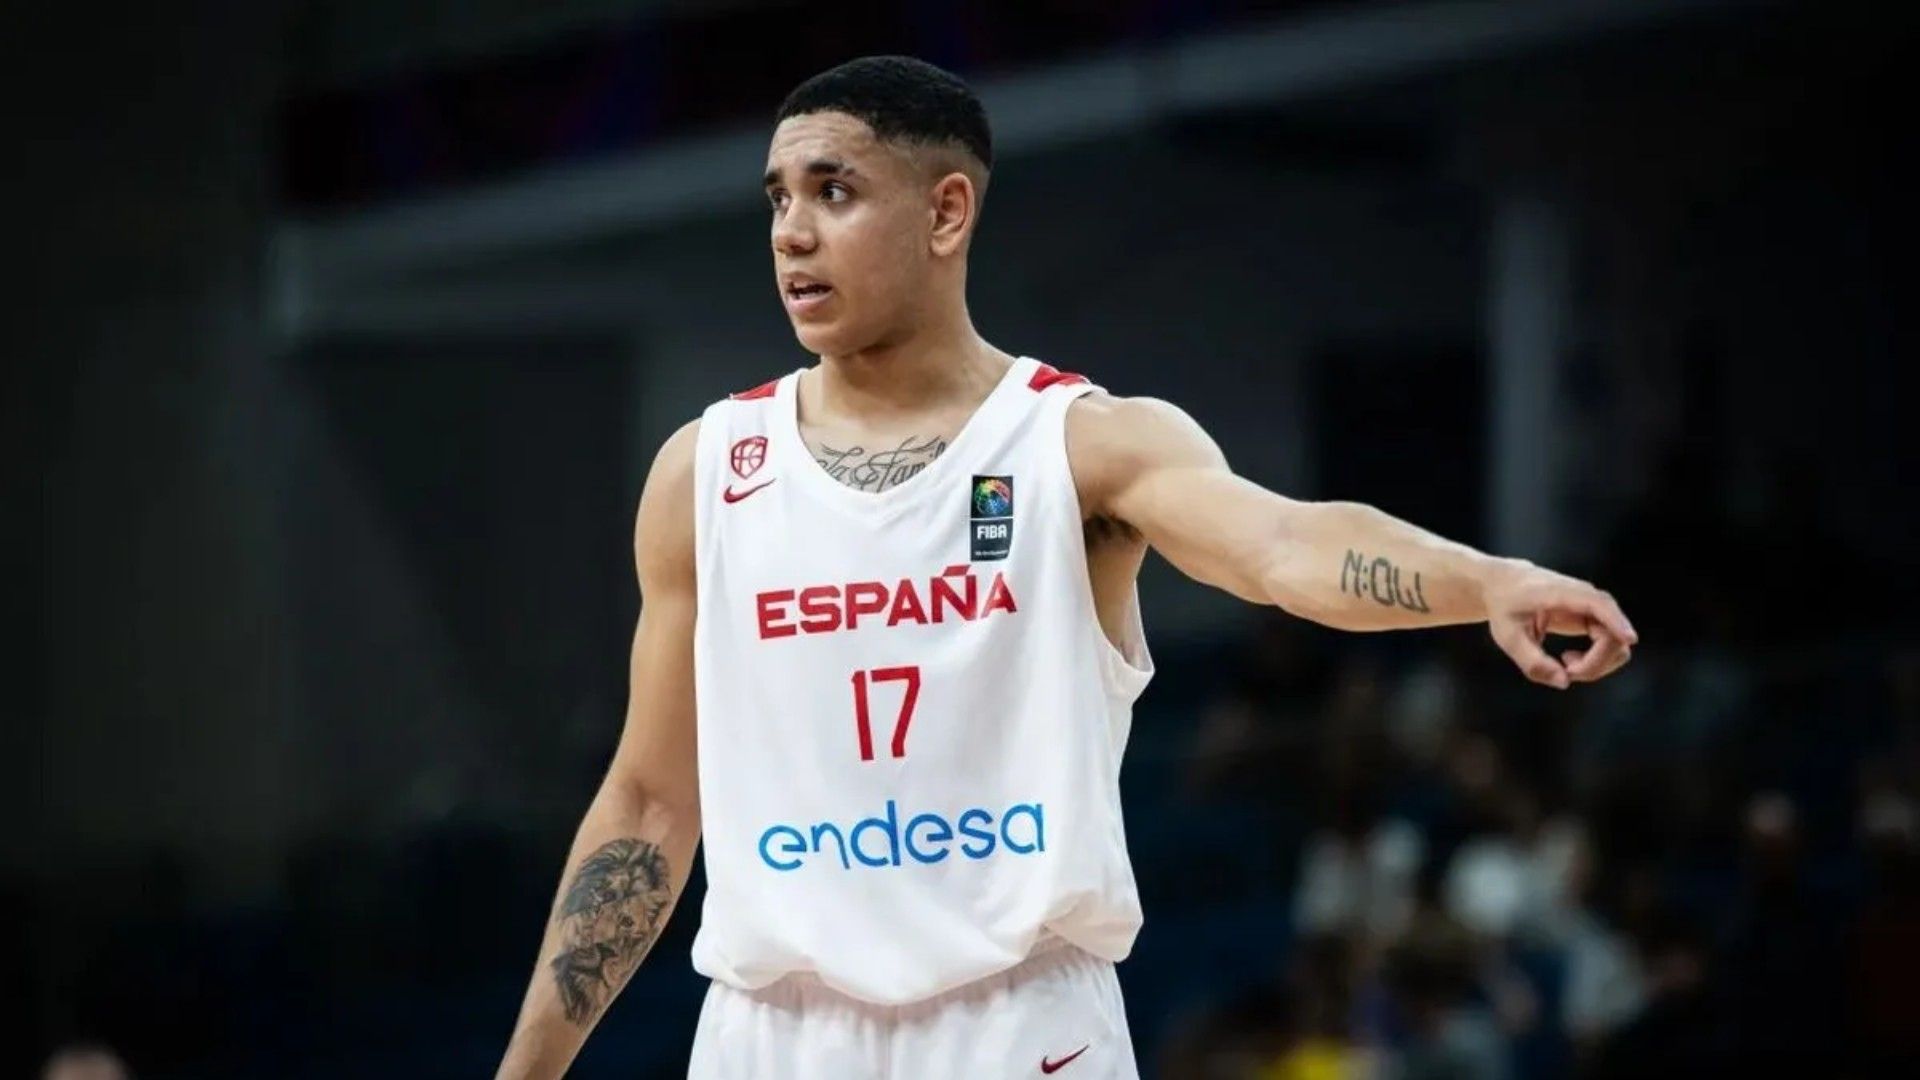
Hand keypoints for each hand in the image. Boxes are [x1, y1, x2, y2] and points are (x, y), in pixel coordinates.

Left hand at [1482, 559, 1637, 689]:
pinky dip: (1595, 660)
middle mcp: (1583, 596)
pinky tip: (1569, 659)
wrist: (1506, 586)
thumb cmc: (1506, 608)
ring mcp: (1592, 606)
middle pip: (1613, 631)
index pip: (1597, 603)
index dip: (1615, 621)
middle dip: (1596, 662)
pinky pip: (1610, 643)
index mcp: (1560, 592)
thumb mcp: (1507, 636)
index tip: (1629, 638)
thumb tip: (1564, 682)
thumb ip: (1532, 661)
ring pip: (1616, 641)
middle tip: (1566, 672)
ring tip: (1565, 665)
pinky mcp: (1594, 617)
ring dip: (1597, 664)